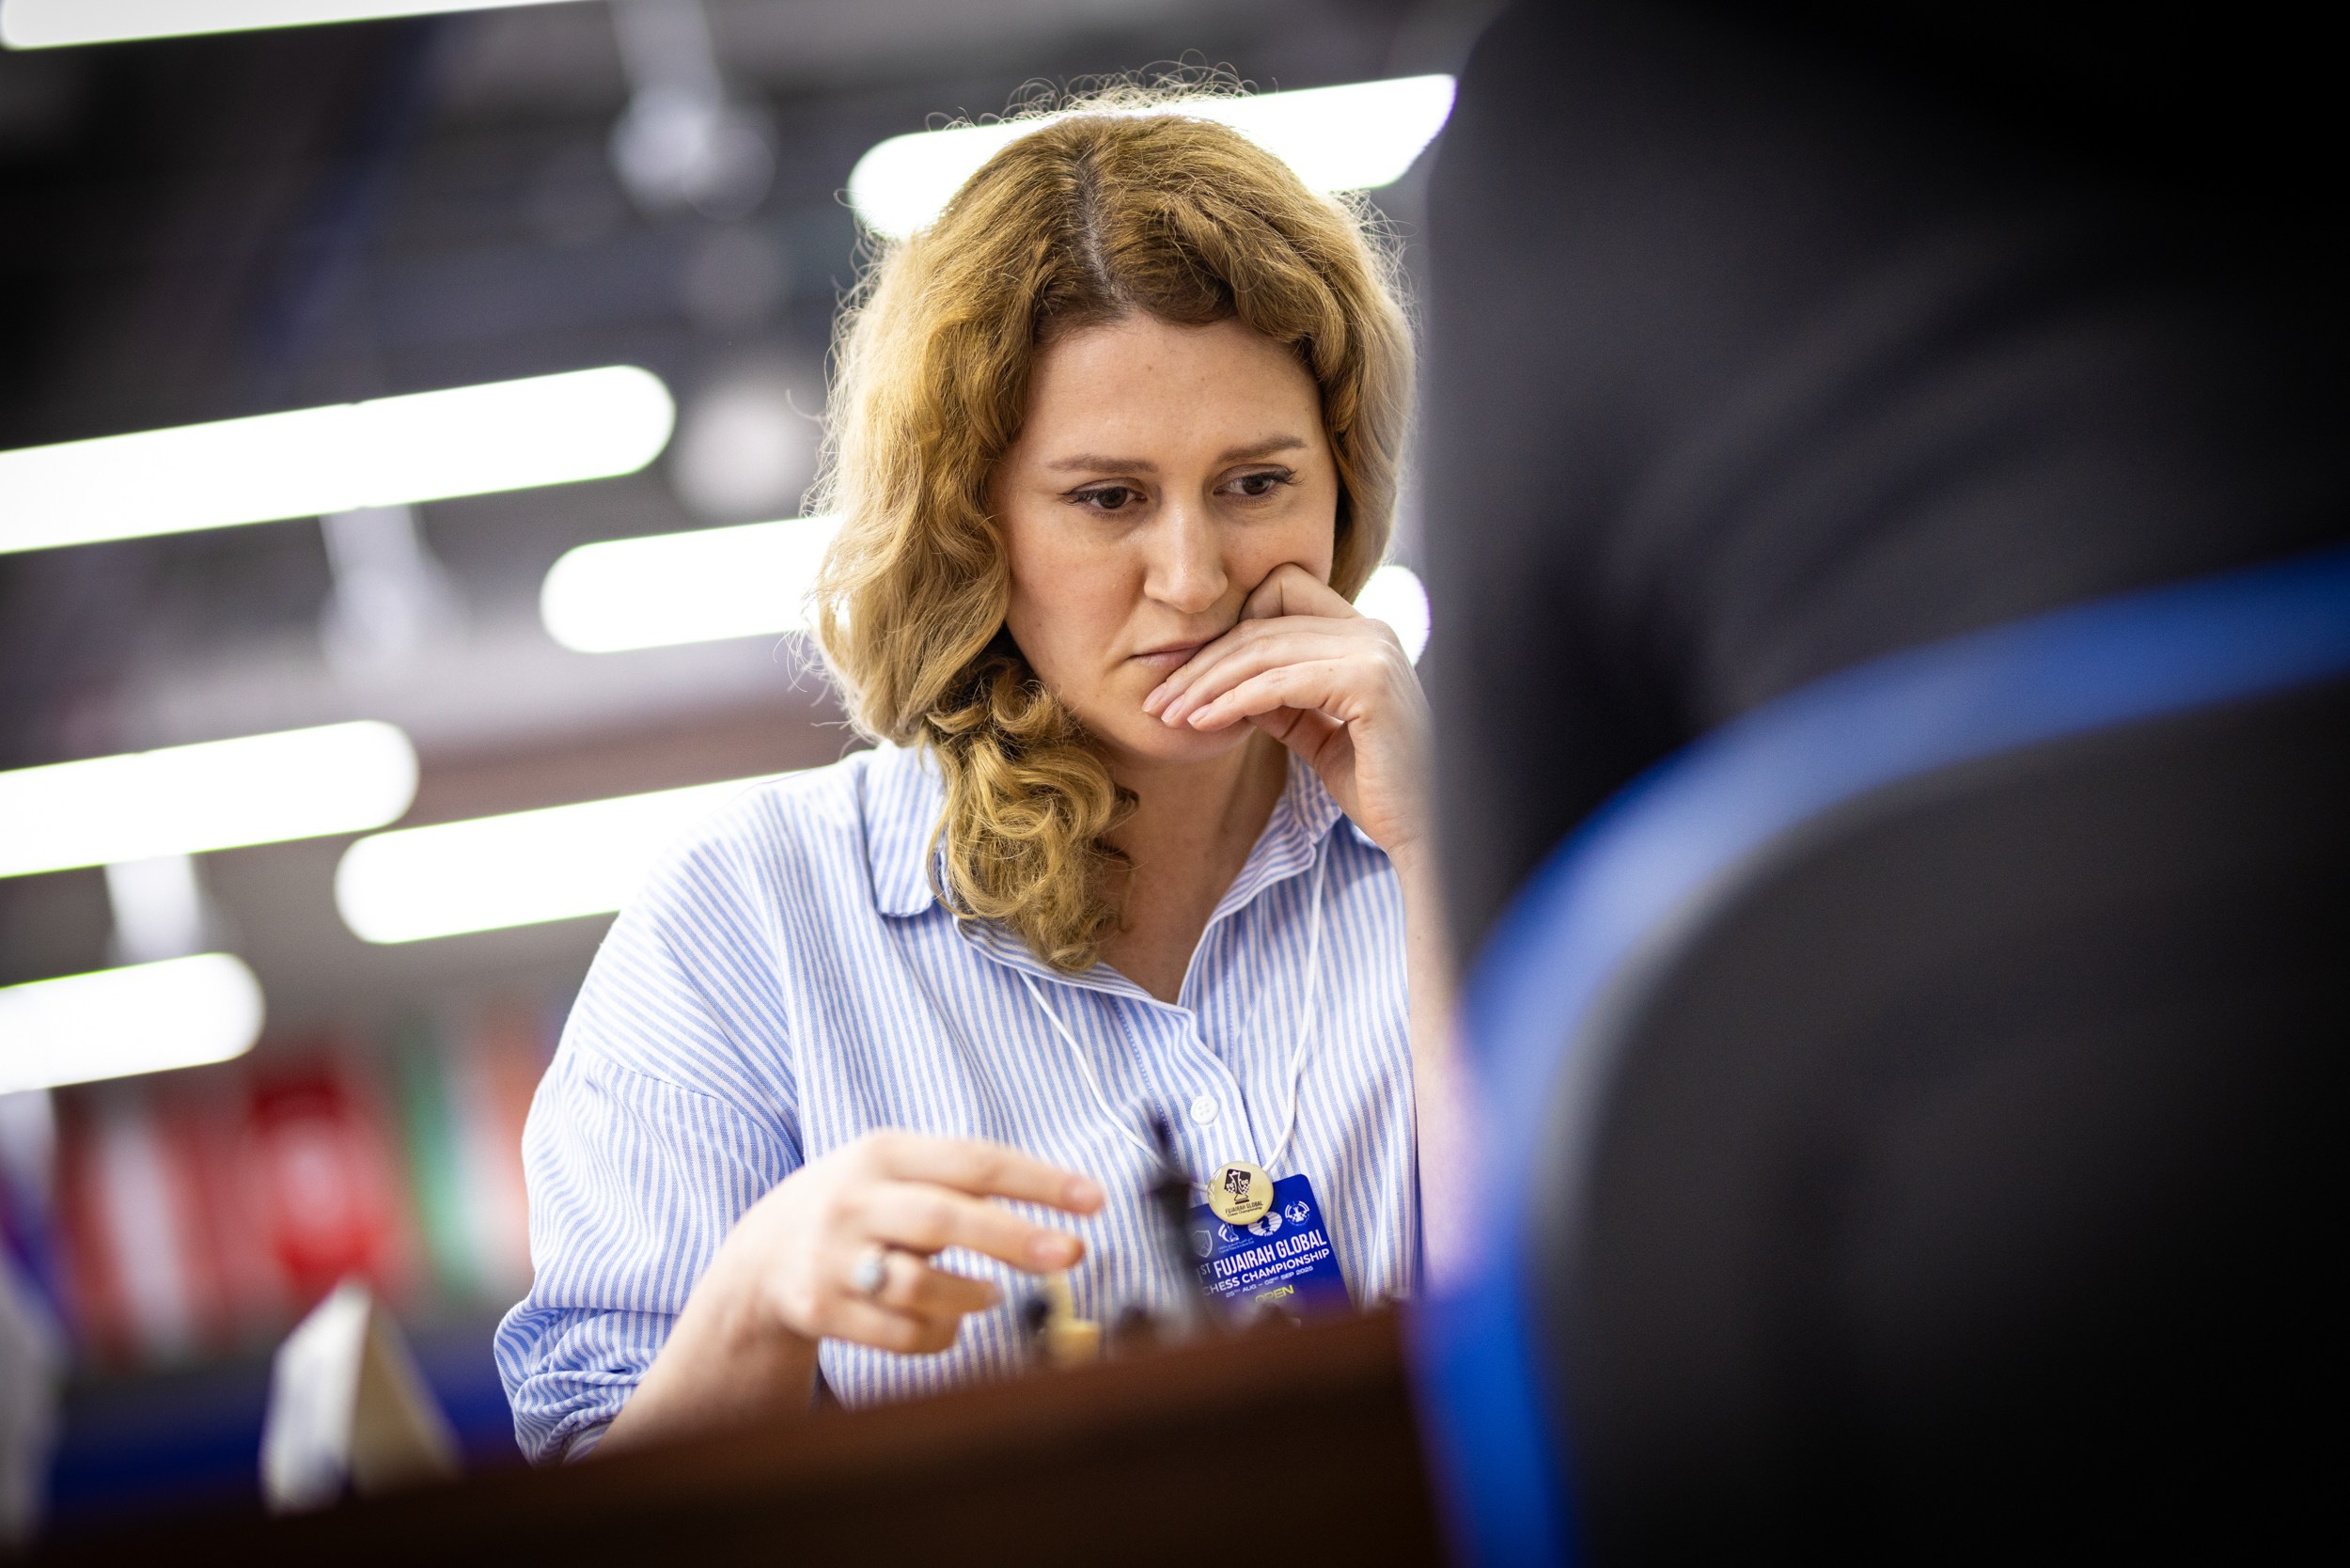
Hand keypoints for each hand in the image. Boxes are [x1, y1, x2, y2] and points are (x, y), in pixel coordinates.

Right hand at [710, 1130, 1103, 1355]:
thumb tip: (1059, 1205)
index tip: (1094, 1200)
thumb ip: (962, 1183)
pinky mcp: (820, 1307)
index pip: (974, 1161)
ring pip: (921, 1284)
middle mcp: (854, 1198)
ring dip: (972, 1293)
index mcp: (882, 1152)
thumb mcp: (895, 1172)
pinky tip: (950, 1321)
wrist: (762, 1256)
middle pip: (948, 1218)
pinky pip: (899, 1332)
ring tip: (992, 1293)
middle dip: (1016, 1237)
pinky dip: (939, 1333)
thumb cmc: (859, 1208)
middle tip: (1070, 1253)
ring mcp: (832, 1255)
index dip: (1039, 1180)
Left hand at [1142, 563, 1434, 863]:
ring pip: (1263, 651)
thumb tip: (1229, 686)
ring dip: (1206, 685)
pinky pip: (1278, 684)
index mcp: (1365, 635)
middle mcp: (1372, 631)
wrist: (1424, 830)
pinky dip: (1231, 702)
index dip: (1232, 629)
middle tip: (1159, 701)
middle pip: (1262, 625)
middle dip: (1202, 663)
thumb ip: (1282, 702)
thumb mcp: (1319, 734)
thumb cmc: (1378, 789)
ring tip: (1170, 715)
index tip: (1191, 675)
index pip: (1283, 594)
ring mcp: (1373, 652)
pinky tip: (1202, 723)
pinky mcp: (1367, 683)